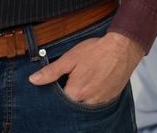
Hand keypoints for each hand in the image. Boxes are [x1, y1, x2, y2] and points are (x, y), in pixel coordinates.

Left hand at [28, 31, 144, 104]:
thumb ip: (52, 71)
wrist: (122, 48)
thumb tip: (34, 79)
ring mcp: (100, 102)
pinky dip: (93, 99)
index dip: (56, 96)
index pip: (59, 103)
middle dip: (69, 99)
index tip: (57, 88)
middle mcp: (88, 101)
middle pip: (72, 108)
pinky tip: (93, 87)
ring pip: (85, 107)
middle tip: (72, 85)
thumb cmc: (97, 51)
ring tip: (82, 85)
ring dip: (81, 100)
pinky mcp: (110, 99)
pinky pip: (97, 105)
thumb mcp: (70, 58)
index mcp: (76, 92)